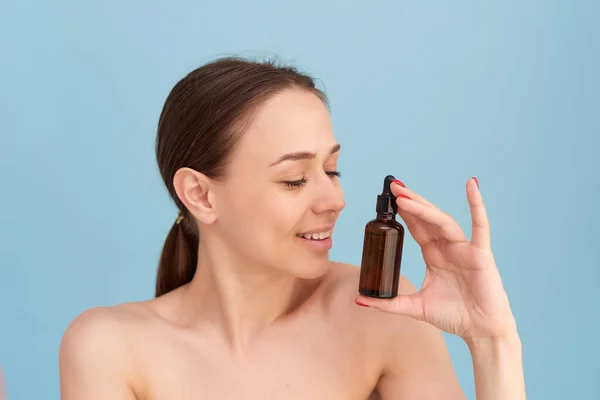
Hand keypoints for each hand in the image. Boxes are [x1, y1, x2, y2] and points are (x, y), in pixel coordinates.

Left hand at [355, 177, 515, 341]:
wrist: (480, 331)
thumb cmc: (454, 316)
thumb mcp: (415, 307)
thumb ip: (388, 303)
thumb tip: (359, 300)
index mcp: (434, 255)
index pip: (416, 228)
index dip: (404, 213)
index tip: (389, 199)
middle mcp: (448, 247)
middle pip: (427, 218)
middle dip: (410, 202)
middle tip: (392, 186)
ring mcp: (464, 248)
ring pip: (443, 221)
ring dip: (424, 206)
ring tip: (405, 194)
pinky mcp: (480, 253)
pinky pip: (480, 225)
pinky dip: (477, 204)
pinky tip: (471, 185)